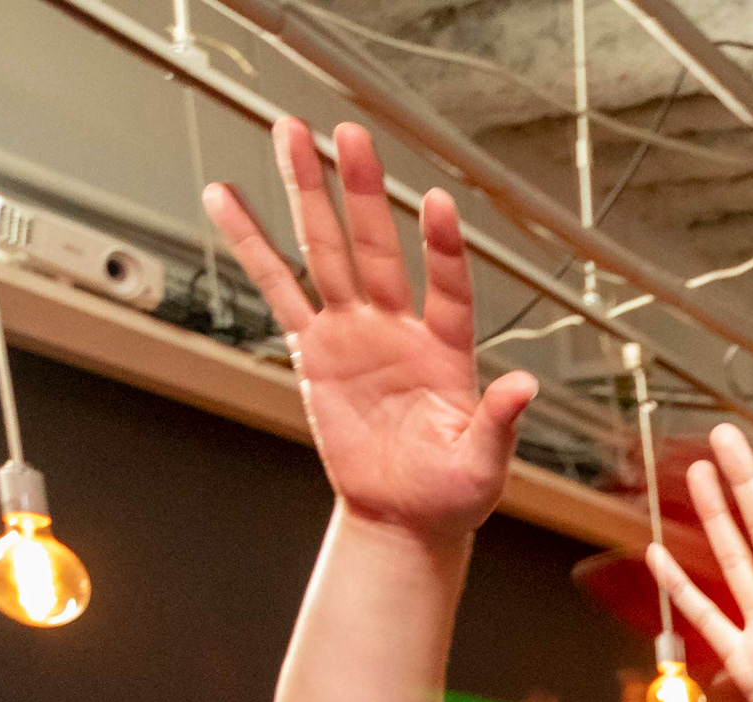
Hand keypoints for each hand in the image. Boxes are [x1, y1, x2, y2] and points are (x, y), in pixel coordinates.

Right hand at [203, 121, 536, 541]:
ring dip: (309, 193)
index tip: (438, 204)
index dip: (444, 249)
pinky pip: (279, 289)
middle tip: (350, 133)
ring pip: (327, 251)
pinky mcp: (314, 349)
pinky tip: (228, 200)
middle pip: (377, 248)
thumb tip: (524, 387)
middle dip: (362, 191)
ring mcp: (354, 332)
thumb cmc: (452, 493)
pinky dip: (252, 246)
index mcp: (447, 352)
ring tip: (290, 133)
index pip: (449, 288)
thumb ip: (500, 422)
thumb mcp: (485, 464)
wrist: (404, 517)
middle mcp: (399, 328)